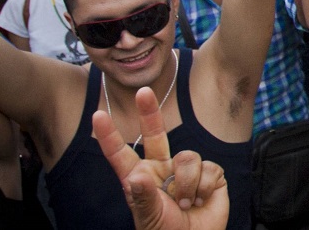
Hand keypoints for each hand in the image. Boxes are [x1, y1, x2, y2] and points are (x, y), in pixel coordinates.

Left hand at [94, 87, 228, 229]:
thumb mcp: (149, 218)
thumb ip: (144, 197)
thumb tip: (136, 176)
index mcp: (141, 179)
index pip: (121, 155)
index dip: (110, 136)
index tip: (97, 116)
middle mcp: (162, 170)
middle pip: (156, 135)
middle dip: (150, 113)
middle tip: (143, 92)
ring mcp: (187, 171)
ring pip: (188, 157)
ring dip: (187, 184)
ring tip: (186, 203)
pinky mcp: (211, 174)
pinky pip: (208, 168)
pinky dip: (204, 186)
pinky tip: (201, 200)